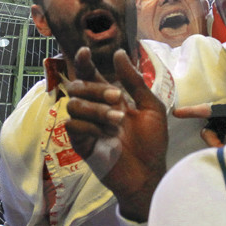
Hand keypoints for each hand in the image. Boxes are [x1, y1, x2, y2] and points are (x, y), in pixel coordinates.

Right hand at [63, 47, 169, 221]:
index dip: (83, 62)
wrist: (150, 173)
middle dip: (96, 89)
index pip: (89, 75)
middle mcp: (94, 109)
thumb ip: (134, 81)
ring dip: (96, 109)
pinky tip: (108, 135)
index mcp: (109, 98)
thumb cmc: (152, 142)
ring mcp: (85, 127)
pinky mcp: (81, 144)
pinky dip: (91, 127)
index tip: (85, 52)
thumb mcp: (150, 106)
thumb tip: (118, 52)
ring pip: (73, 104)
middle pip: (77, 86)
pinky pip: (73, 126)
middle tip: (117, 98)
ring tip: (118, 121)